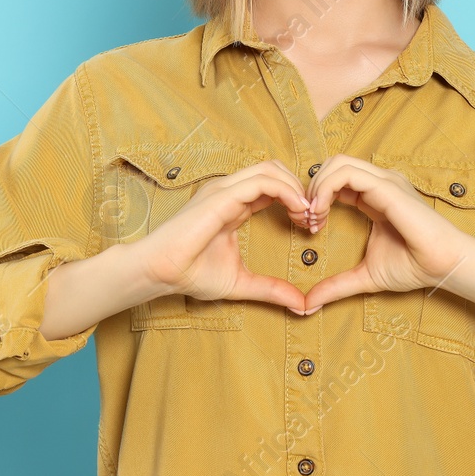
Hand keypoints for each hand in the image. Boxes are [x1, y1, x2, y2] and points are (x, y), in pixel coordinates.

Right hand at [133, 159, 311, 312]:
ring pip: (270, 169)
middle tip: (314, 217)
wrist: (160, 273)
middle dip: (299, 188)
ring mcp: (224, 190)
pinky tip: (297, 209)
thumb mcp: (241, 282)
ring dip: (296, 188)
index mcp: (233, 204)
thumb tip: (302, 305)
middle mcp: (229, 191)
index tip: (311, 224)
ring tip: (308, 213)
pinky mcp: (221, 196)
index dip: (296, 199)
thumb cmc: (190, 274)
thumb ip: (271, 290)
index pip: (271, 186)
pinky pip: (261, 182)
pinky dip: (285, 191)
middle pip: (274, 169)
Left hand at [301, 154, 474, 311]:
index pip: (337, 179)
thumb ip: (336, 286)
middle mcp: (379, 183)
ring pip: (338, 162)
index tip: (309, 225)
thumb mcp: (365, 276)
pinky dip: (325, 188)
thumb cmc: (414, 267)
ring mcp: (385, 182)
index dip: (316, 197)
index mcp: (375, 196)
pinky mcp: (388, 188)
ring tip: (312, 215)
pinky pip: (347, 174)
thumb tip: (307, 305)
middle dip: (312, 187)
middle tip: (306, 218)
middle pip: (333, 164)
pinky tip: (321, 212)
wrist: (445, 265)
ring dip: (316, 186)